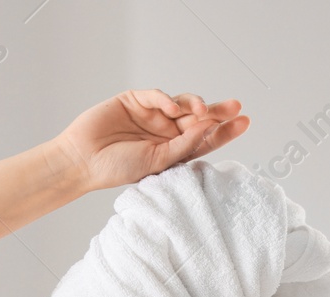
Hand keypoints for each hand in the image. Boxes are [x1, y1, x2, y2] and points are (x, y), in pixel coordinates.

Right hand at [57, 89, 248, 192]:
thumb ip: (184, 145)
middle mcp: (166, 131)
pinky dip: (166, 99)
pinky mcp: (134, 100)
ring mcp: (151, 114)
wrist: (84, 161)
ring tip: (203, 112)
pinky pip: (157, 95)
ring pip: (182, 103)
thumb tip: (210, 126)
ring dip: (195, 104)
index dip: (225, 130)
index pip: (205, 138)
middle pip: (199, 118)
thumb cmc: (118, 168)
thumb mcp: (159, 162)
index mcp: (174, 149)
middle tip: (235, 107)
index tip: (245, 122)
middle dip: (219, 112)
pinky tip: (172, 108)